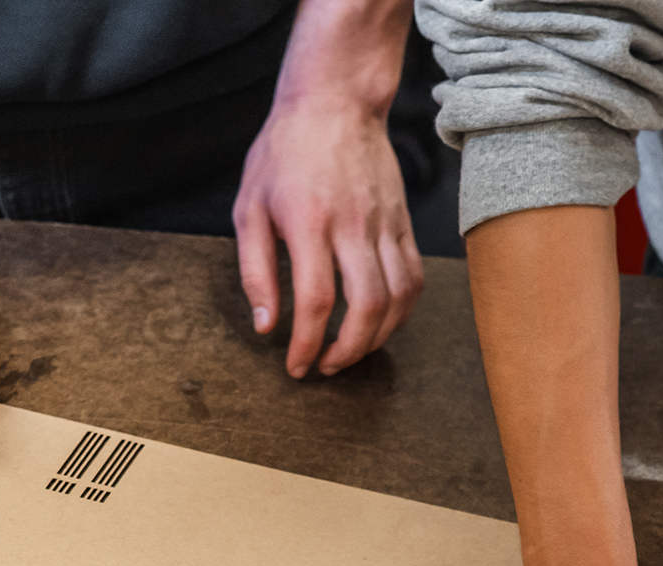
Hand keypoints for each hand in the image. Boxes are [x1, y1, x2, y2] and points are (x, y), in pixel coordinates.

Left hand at [235, 89, 424, 375]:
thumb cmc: (284, 152)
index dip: (307, 344)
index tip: (296, 366)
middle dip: (347, 351)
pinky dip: (401, 312)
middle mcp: (352, 224)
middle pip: (367, 306)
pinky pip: (413, 278)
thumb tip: (266, 324)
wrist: (335, 101)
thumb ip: (254, 270)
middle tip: (326, 367)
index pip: (317, 300)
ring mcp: (384, 223)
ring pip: (398, 297)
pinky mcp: (402, 221)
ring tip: (352, 352)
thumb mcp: (249, 207)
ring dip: (377, 338)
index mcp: (309, 222)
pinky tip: (380, 324)